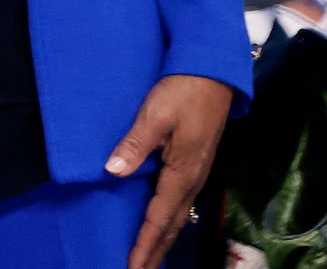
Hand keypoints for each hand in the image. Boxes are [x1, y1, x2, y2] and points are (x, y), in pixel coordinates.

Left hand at [109, 72, 233, 268]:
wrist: (213, 76)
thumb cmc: (182, 92)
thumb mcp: (155, 114)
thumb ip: (134, 144)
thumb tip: (113, 171)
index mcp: (181, 172)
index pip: (159, 218)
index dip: (145, 244)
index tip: (132, 266)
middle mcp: (191, 180)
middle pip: (172, 225)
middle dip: (156, 252)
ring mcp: (195, 174)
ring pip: (178, 217)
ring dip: (163, 240)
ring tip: (149, 259)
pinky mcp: (194, 165)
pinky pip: (180, 203)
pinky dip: (169, 222)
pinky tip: (162, 225)